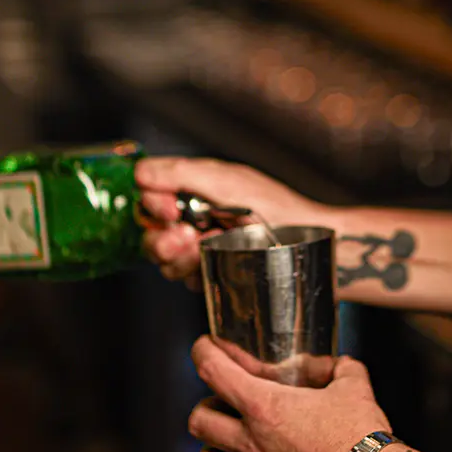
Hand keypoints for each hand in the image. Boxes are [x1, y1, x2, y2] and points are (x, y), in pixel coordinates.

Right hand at [135, 157, 331, 284]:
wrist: (310, 244)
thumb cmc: (277, 208)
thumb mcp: (228, 183)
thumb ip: (183, 174)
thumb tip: (141, 172)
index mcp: (197, 189)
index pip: (152, 196)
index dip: (153, 205)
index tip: (169, 210)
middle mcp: (196, 217)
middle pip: (153, 233)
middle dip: (162, 240)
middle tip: (185, 240)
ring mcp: (204, 247)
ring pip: (167, 261)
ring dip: (179, 259)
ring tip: (203, 251)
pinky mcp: (214, 271)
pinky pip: (188, 279)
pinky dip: (197, 274)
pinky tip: (216, 266)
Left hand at [189, 336, 390, 451]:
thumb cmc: (359, 432)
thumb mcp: (352, 383)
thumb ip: (338, 367)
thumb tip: (333, 365)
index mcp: (265, 406)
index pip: (214, 372)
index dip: (204, 352)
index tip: (206, 346)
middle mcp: (252, 442)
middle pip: (199, 422)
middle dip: (206, 406)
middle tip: (223, 401)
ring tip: (227, 444)